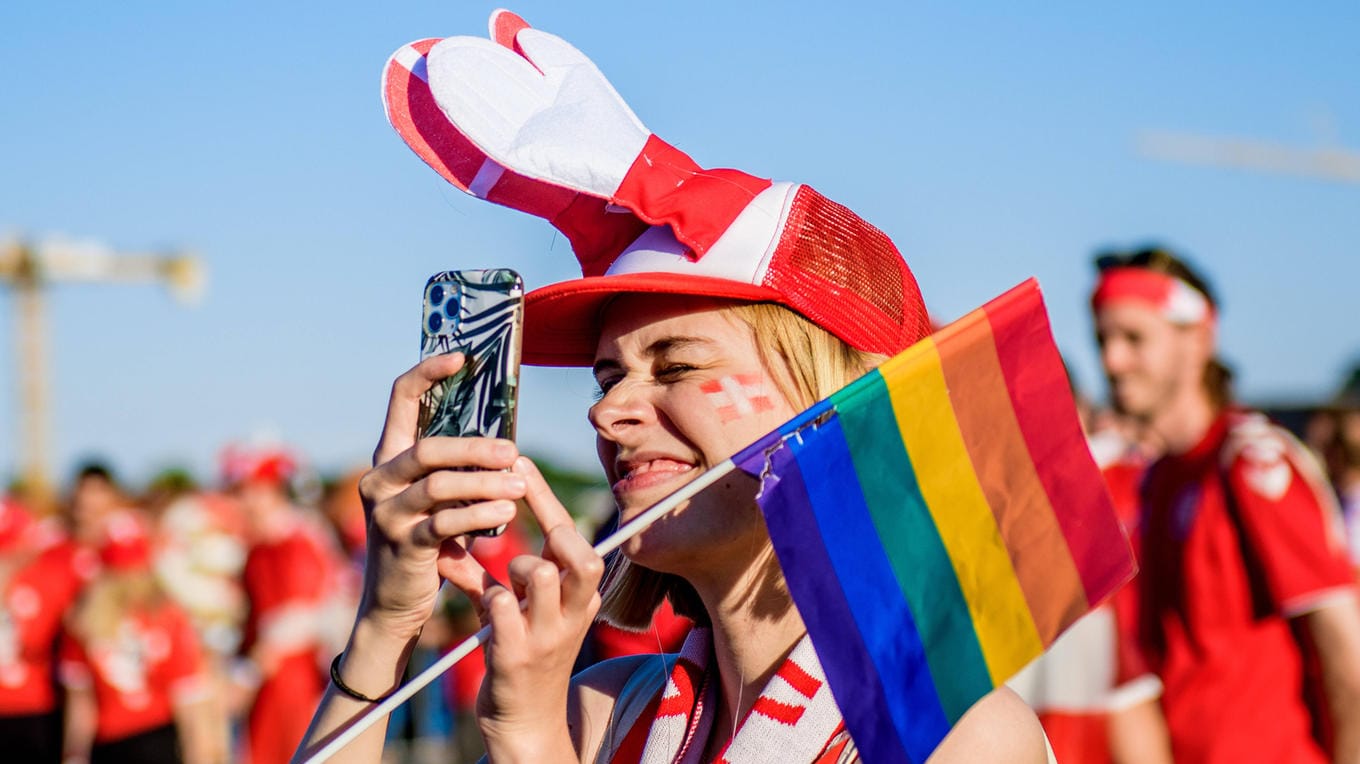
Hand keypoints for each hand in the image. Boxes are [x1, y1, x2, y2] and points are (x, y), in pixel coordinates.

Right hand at [355, 354, 526, 638]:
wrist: (395, 603)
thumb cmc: (428, 541)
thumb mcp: (438, 499)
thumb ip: (455, 469)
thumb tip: (504, 441)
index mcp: (389, 457)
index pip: (400, 398)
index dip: (428, 372)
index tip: (462, 357)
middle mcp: (379, 478)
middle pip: (429, 447)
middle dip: (475, 448)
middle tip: (513, 452)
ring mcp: (386, 512)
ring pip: (439, 485)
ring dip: (485, 483)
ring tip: (519, 485)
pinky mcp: (402, 543)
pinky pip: (444, 522)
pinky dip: (479, 515)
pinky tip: (505, 514)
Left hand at [476, 456, 604, 758]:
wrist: (526, 723)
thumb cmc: (526, 655)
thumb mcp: (527, 611)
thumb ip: (506, 574)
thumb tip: (473, 533)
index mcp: (580, 596)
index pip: (572, 534)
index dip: (544, 495)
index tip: (518, 460)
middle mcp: (572, 612)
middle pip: (578, 552)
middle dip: (547, 525)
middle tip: (514, 510)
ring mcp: (547, 634)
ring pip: (542, 574)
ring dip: (516, 567)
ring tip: (504, 579)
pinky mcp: (517, 656)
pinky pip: (503, 609)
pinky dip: (489, 599)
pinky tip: (483, 606)